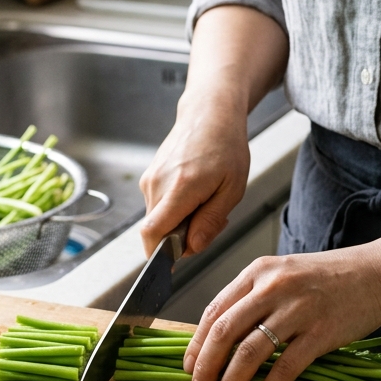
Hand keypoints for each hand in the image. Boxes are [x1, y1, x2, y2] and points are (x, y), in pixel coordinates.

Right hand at [139, 98, 249, 255]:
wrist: (208, 114)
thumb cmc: (225, 146)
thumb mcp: (231, 189)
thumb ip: (210, 222)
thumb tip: (191, 248)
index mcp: (179, 188)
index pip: (152, 233)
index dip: (158, 256)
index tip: (170, 265)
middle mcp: (157, 184)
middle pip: (157, 232)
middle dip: (180, 239)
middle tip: (209, 222)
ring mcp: (149, 179)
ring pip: (158, 220)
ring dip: (179, 223)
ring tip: (205, 201)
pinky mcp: (149, 177)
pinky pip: (158, 207)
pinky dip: (175, 210)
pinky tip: (194, 193)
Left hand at [181, 188, 380, 380]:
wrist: (378, 273)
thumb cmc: (329, 278)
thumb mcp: (283, 275)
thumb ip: (253, 298)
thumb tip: (220, 339)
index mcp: (258, 272)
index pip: (213, 311)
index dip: (196, 344)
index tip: (187, 367)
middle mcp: (273, 288)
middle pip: (224, 332)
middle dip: (205, 367)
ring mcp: (297, 309)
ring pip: (249, 351)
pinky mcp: (321, 332)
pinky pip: (285, 366)